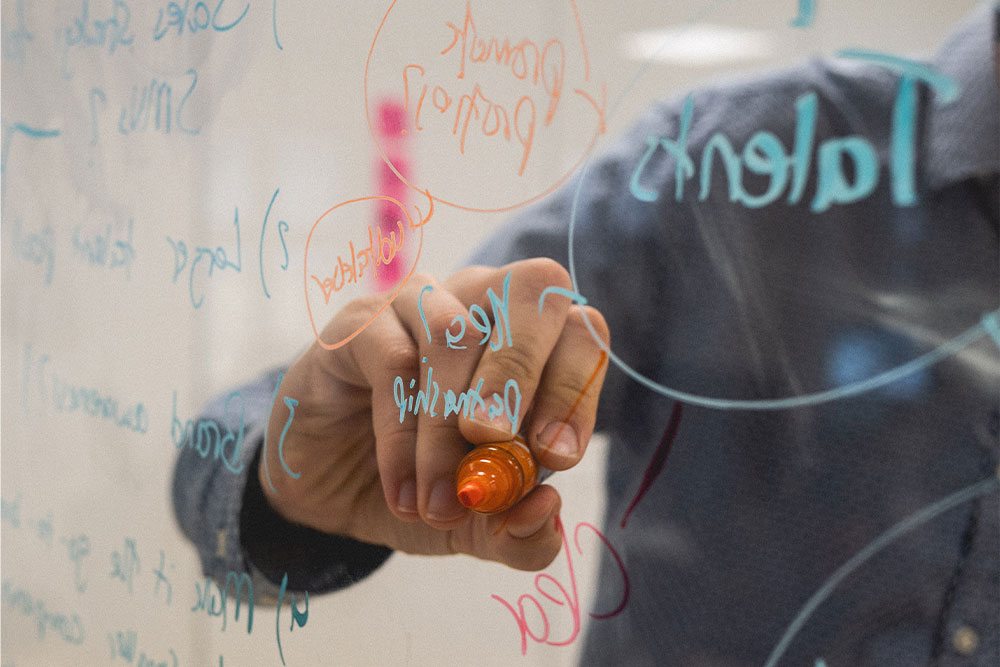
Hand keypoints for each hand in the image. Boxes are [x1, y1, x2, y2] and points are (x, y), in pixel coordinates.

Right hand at [260, 258, 608, 570]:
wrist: (331, 490)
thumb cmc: (424, 486)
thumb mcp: (480, 526)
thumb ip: (522, 533)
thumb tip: (547, 509)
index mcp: (534, 341)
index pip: (582, 331)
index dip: (576, 389)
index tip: (554, 460)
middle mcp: (485, 303)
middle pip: (532, 289)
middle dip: (521, 376)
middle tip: (494, 446)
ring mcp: (422, 303)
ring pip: (456, 334)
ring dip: (449, 428)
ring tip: (440, 503)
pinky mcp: (362, 323)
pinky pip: (393, 360)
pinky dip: (403, 435)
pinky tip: (402, 491)